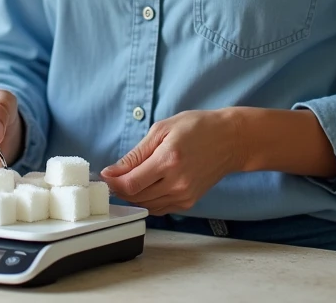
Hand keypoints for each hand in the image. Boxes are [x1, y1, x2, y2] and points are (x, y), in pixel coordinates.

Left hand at [99, 109, 236, 215]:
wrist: (230, 140)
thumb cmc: (197, 128)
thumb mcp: (162, 129)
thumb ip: (136, 154)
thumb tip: (112, 171)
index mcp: (168, 160)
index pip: (130, 184)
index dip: (112, 182)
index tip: (105, 174)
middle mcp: (177, 182)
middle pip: (136, 197)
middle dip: (120, 188)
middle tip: (114, 176)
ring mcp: (184, 196)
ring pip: (146, 205)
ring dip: (132, 194)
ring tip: (129, 179)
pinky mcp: (188, 202)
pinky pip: (159, 207)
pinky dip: (147, 199)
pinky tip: (146, 186)